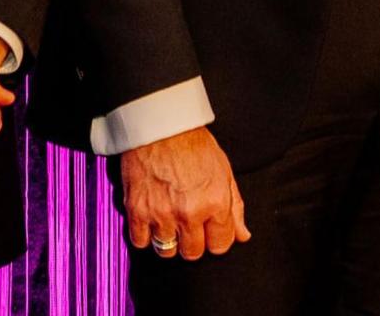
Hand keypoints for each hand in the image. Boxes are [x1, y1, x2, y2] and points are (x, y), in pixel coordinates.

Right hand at [120, 127, 248, 260]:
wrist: (160, 126)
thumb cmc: (193, 144)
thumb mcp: (224, 171)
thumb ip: (235, 207)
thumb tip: (242, 235)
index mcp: (216, 203)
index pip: (220, 245)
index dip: (216, 239)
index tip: (210, 232)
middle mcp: (189, 213)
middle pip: (193, 252)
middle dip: (193, 242)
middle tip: (190, 226)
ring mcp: (162, 214)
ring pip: (167, 251)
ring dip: (169, 240)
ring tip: (170, 222)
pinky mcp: (137, 211)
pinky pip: (141, 242)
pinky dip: (145, 235)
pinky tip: (152, 220)